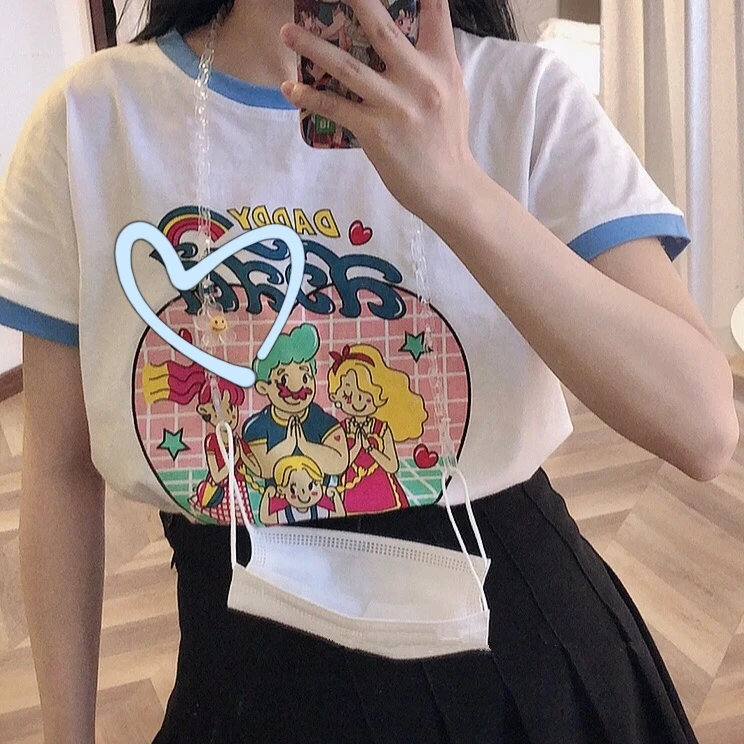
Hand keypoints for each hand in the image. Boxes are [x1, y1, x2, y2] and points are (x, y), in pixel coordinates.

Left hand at [279, 0, 479, 223]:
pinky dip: (309, 97)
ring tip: (286, 31)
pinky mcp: (375, 132)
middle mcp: (419, 79)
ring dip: (312, 47)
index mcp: (442, 64)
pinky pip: (335, 107)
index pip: (434, 10)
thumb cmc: (446, 139)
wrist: (448, 187)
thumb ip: (432, 61)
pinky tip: (289, 88)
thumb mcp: (451, 91)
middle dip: (354, 1)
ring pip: (347, 66)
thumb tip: (410, 37)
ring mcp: (395, 105)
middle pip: (381, 28)